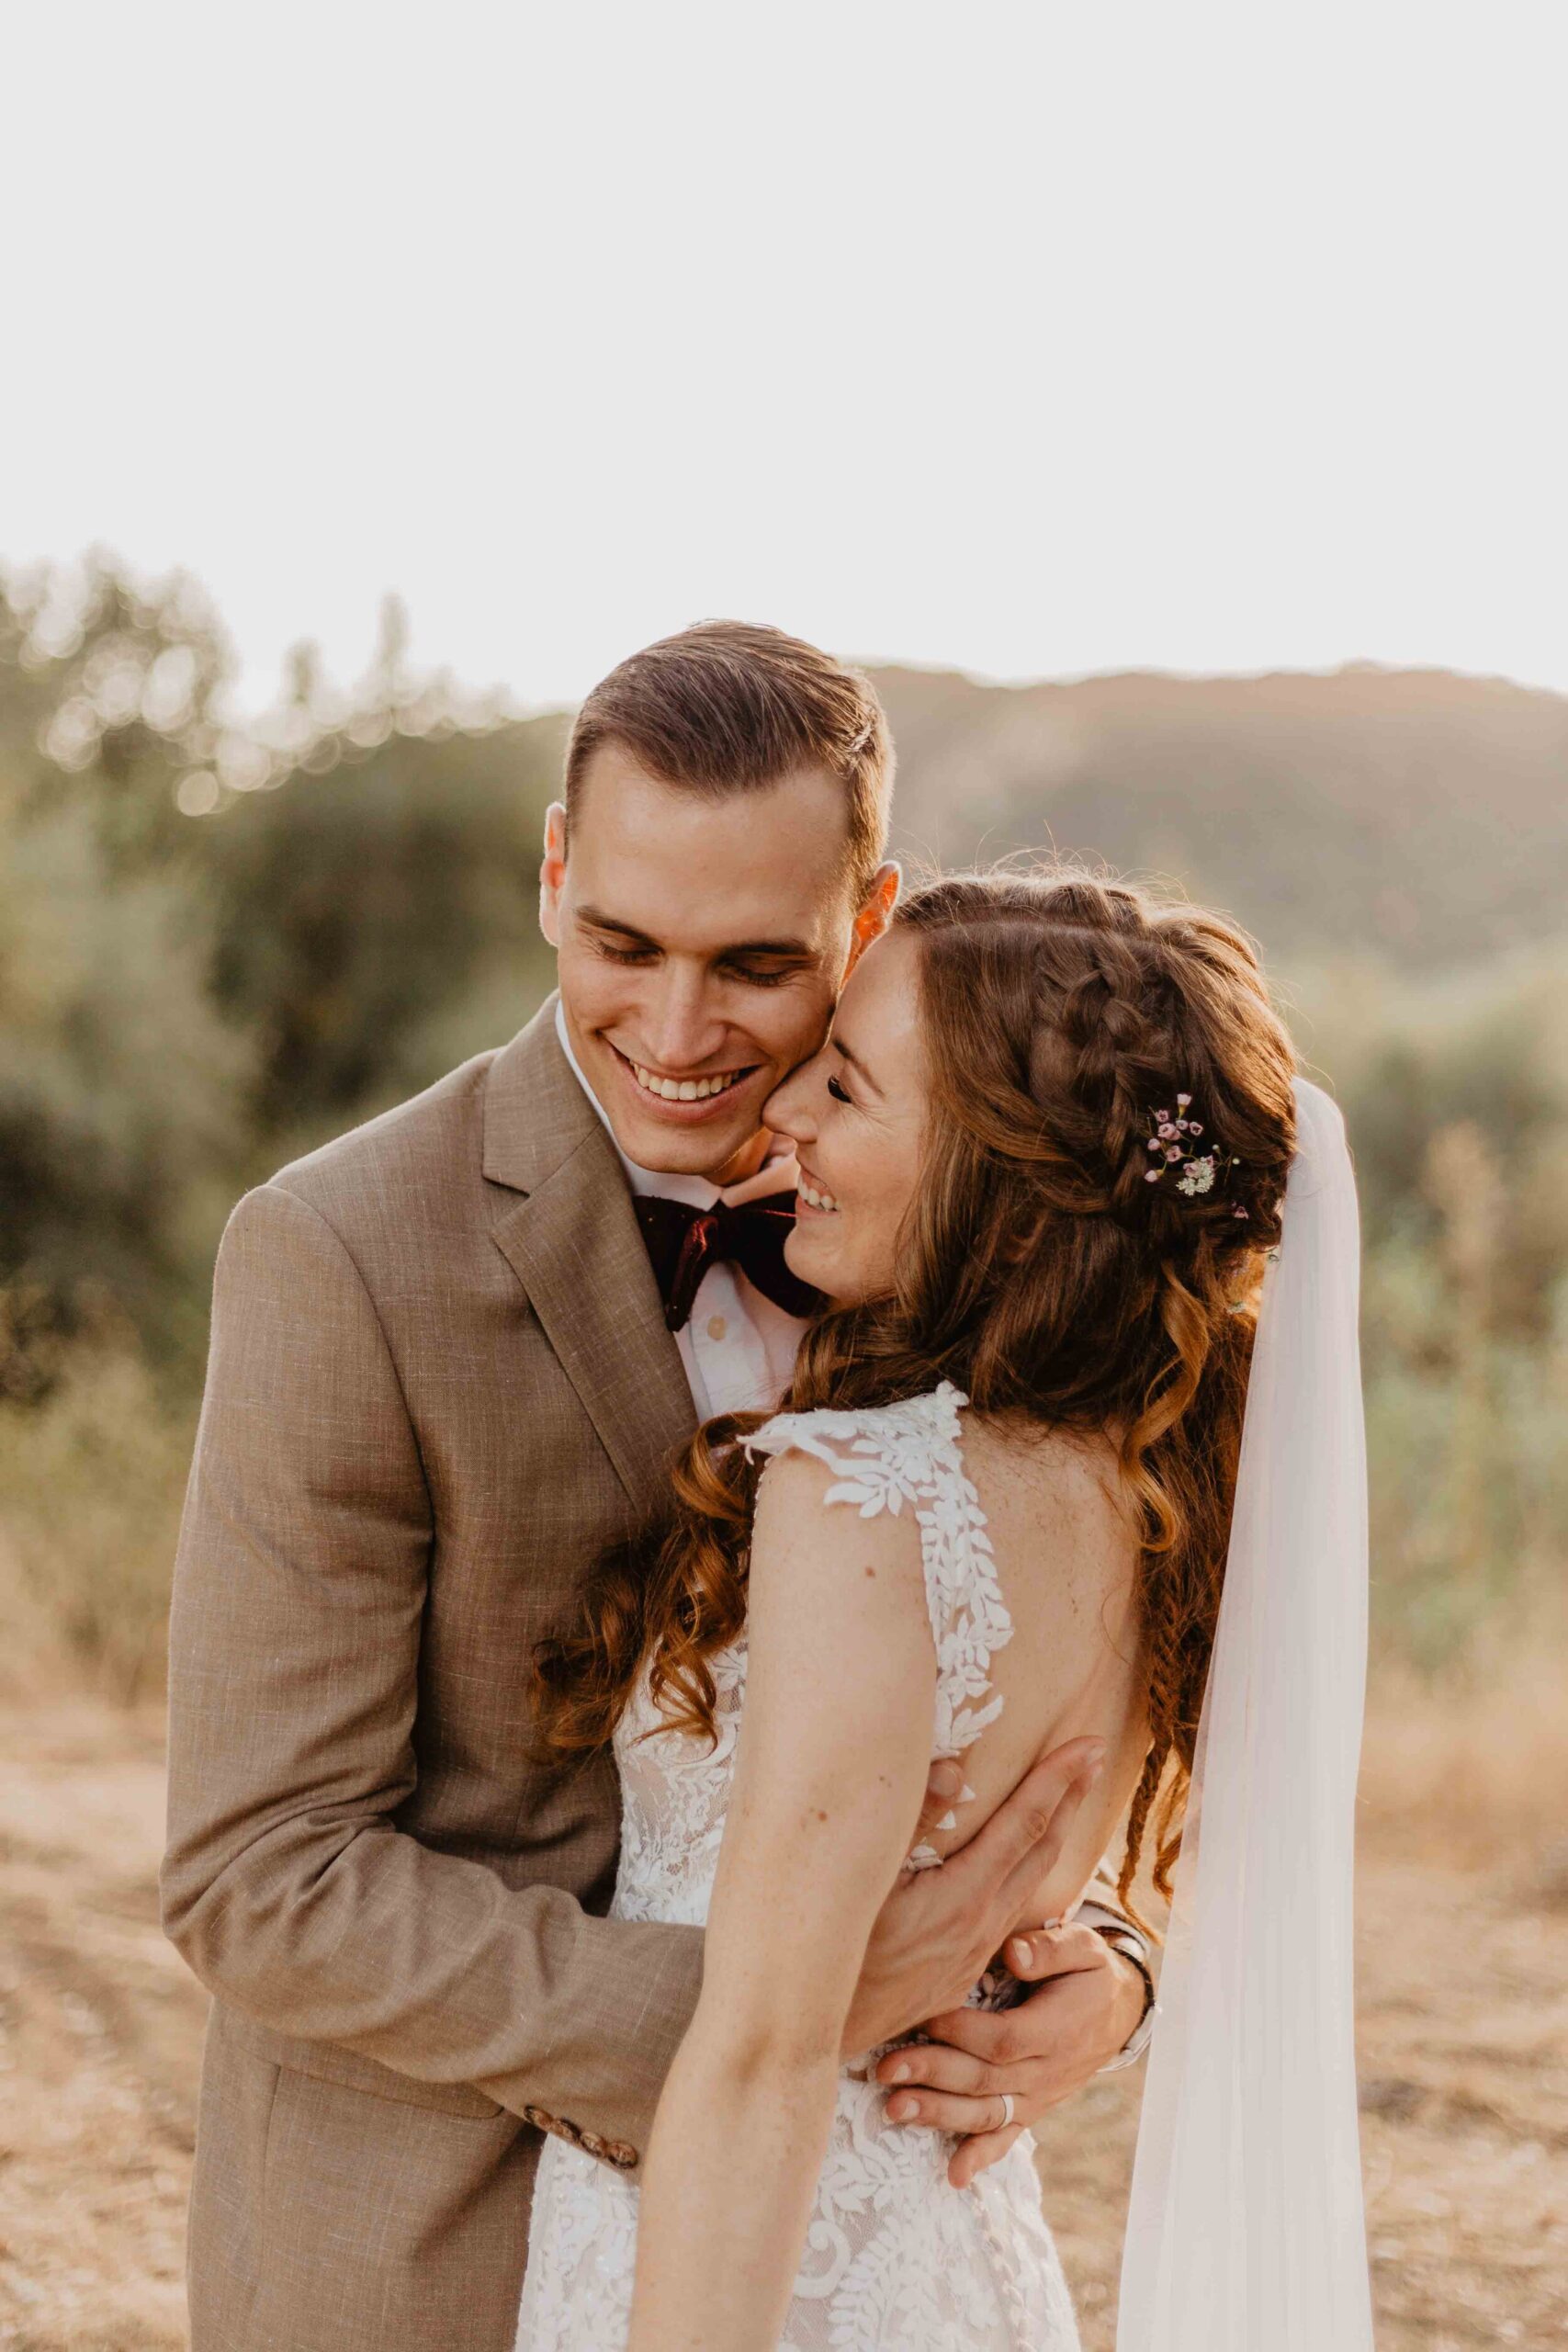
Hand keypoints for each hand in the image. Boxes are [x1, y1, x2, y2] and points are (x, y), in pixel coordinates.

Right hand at [841, 1737, 1104, 2060]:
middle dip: (1071, 1798)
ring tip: (1069, 1804)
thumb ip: (911, 1823)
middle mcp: (981, 1924)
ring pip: (1030, 1885)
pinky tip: (1020, 1873)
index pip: (1025, 1823)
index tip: (1089, 1744)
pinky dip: (1028, 1876)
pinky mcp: (959, 1973)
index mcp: (964, 1895)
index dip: (1058, 1779)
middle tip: (1096, 1757)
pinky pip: (1009, 1913)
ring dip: (1054, 1836)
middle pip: (1042, 1850)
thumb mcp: (865, 1881)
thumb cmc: (835, 1954)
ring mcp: (974, 1953)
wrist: (824, 2033)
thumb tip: (955, 1770)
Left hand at [876, 1919, 1148, 2187]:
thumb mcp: (1082, 1947)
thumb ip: (1050, 1948)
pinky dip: (980, 2157)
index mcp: (1056, 2030)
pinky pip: (1006, 2138)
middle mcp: (1046, 2071)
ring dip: (938, 2115)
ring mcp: (1038, 2096)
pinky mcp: (1031, 2109)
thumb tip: (1013, 1953)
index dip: (960, 2031)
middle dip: (932, 2074)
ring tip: (894, 2109)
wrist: (1116, 2013)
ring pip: (986, 2113)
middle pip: (984, 2079)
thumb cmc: (1088, 1972)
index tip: (921, 2016)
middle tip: (885, 2068)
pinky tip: (953, 2176)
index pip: (1003, 2039)